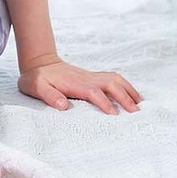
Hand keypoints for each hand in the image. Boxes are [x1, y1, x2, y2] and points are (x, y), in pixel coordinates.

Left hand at [18, 54, 141, 113]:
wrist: (39, 62)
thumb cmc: (36, 78)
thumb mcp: (35, 87)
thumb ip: (48, 95)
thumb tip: (64, 106)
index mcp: (74, 83)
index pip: (93, 92)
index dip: (104, 102)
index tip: (114, 115)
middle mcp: (86, 78)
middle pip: (110, 83)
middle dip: (124, 97)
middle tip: (135, 113)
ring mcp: (91, 76)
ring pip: (115, 79)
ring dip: (129, 90)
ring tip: (141, 105)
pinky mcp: (93, 77)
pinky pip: (113, 79)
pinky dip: (126, 86)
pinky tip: (133, 97)